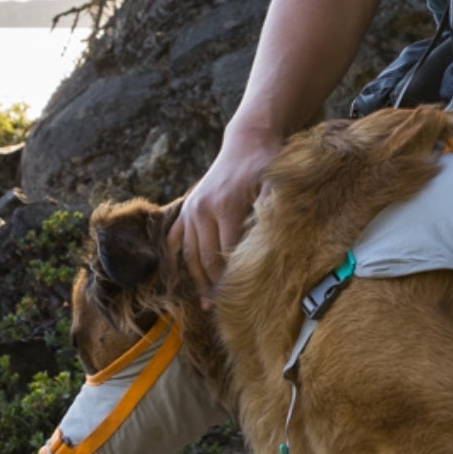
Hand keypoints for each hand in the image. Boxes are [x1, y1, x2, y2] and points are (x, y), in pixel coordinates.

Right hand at [171, 118, 280, 303]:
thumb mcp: (276, 184)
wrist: (248, 142)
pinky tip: (180, 280)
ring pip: (189, 252)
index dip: (231, 278)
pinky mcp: (188, 207)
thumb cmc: (267, 164)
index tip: (241, 299)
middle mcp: (202, 210)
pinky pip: (176, 239)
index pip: (225, 253)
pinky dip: (177, 259)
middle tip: (221, 310)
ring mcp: (192, 209)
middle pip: (204, 257)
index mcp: (225, 207)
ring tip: (205, 304)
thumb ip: (272, 211)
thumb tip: (274, 242)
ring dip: (196, 279)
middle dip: (213, 285)